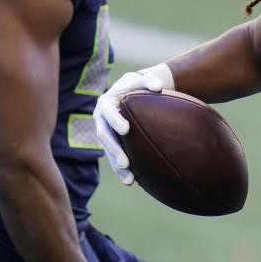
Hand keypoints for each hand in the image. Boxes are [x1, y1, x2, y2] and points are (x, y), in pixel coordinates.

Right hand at [94, 64, 172, 184]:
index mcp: (105, 104)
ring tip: (129, 180)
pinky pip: (114, 157)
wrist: (127, 92)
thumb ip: (148, 81)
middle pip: (105, 138)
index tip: (126, 130)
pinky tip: (132, 180)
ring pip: (109, 152)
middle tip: (125, 163)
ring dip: (118, 166)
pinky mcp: (111, 142)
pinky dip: (122, 169)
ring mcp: (105, 133)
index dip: (115, 121)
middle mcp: (101, 120)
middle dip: (115, 151)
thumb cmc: (135, 86)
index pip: (108, 113)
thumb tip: (159, 87)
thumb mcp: (140, 80)